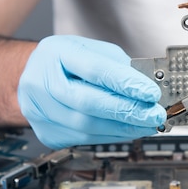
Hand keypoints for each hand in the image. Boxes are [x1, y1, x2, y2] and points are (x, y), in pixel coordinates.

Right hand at [18, 35, 165, 148]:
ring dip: (123, 128)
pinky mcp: (46, 132)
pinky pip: (84, 139)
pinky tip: (127, 130)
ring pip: (86, 126)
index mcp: (55, 53)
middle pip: (88, 103)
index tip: (151, 93)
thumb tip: (146, 87)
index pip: (94, 71)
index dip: (126, 84)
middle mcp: (41, 82)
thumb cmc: (66, 61)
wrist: (33, 76)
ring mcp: (39, 110)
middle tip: (154, 115)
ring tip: (146, 125)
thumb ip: (117, 66)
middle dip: (128, 111)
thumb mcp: (91, 50)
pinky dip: (111, 135)